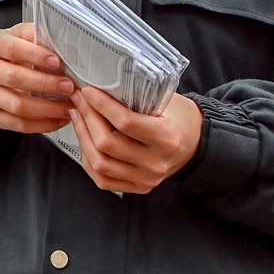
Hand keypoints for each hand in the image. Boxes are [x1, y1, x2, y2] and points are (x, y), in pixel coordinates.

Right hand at [0, 23, 74, 133]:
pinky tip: (59, 119)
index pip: (12, 49)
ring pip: (18, 105)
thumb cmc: (15, 51)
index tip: (58, 62)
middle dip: (46, 83)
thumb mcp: (23, 36)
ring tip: (69, 106)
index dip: (36, 55)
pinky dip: (43, 124)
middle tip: (69, 86)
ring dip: (48, 108)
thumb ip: (38, 35)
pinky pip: (19, 124)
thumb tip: (63, 43)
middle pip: (15, 78)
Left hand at [67, 86, 202, 194]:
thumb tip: (99, 86)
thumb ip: (136, 97)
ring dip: (83, 137)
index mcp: (166, 138)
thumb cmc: (178, 117)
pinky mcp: (138, 187)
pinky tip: (85, 140)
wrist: (196, 144)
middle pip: (108, 143)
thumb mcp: (165, 101)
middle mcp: (156, 162)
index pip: (126, 123)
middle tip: (79, 100)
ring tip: (77, 117)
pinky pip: (103, 179)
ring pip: (100, 163)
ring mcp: (146, 178)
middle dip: (87, 118)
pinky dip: (88, 159)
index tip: (87, 91)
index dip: (101, 105)